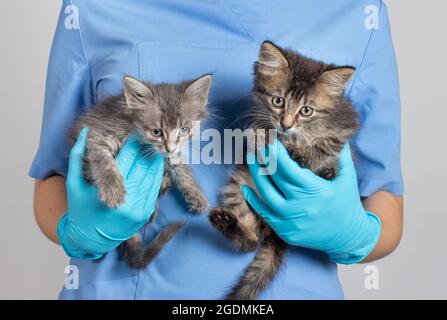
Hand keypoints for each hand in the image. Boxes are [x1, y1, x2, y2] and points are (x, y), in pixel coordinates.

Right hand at [57, 128, 163, 259]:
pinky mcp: (145, 213)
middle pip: (143, 164)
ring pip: (152, 175)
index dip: (133, 142)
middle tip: (150, 136)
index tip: (136, 131)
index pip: (127, 157)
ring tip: (155, 147)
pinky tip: (156, 165)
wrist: (90, 239)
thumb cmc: (80, 208)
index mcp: (110, 189)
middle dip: (146, 149)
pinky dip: (156, 175)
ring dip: (154, 160)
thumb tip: (83, 132)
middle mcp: (127, 199)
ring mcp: (138, 207)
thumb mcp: (73, 183)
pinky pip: (154, 189)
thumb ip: (76, 156)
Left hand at [242, 140, 380, 263]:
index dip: (277, 154)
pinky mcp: (285, 231)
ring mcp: (291, 219)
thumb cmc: (347, 204)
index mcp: (315, 189)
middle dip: (264, 160)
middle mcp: (301, 204)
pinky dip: (254, 200)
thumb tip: (342, 137)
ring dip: (257, 175)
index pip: (288, 168)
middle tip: (256, 146)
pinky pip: (265, 213)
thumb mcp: (348, 179)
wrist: (348, 237)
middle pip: (275, 178)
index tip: (271, 142)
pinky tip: (246, 188)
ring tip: (251, 160)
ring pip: (266, 194)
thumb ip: (343, 157)